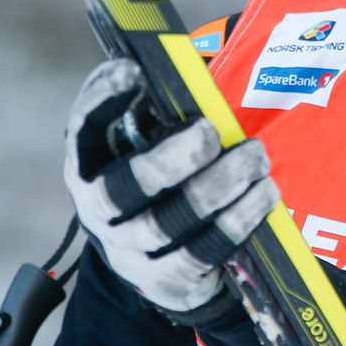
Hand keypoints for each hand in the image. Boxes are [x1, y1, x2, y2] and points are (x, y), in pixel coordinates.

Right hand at [62, 58, 277, 317]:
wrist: (154, 259)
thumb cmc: (157, 180)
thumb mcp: (144, 143)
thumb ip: (158, 110)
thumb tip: (191, 67)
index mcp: (88, 165)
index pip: (82, 130)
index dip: (101, 100)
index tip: (134, 71)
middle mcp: (99, 211)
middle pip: (122, 190)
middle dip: (168, 160)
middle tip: (210, 133)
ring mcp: (130, 252)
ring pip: (167, 226)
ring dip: (217, 189)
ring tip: (256, 159)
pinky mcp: (168, 279)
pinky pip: (202, 255)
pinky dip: (236, 223)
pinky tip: (263, 195)